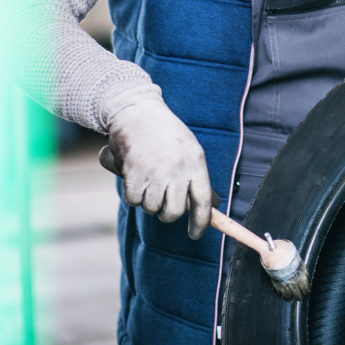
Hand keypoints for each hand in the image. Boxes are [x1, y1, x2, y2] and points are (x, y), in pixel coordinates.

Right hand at [99, 95, 211, 238]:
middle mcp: (178, 168)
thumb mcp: (190, 149)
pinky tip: (133, 176)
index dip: (201, 222)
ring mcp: (156, 171)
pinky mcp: (134, 172)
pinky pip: (133, 199)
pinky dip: (131, 193)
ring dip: (147, 200)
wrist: (137, 110)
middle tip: (161, 200)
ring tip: (147, 180)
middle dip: (166, 213)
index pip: (203, 201)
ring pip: (151, 208)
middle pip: (174, 212)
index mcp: (196, 161)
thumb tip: (213, 205)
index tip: (195, 234)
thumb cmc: (165, 132)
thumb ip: (197, 176)